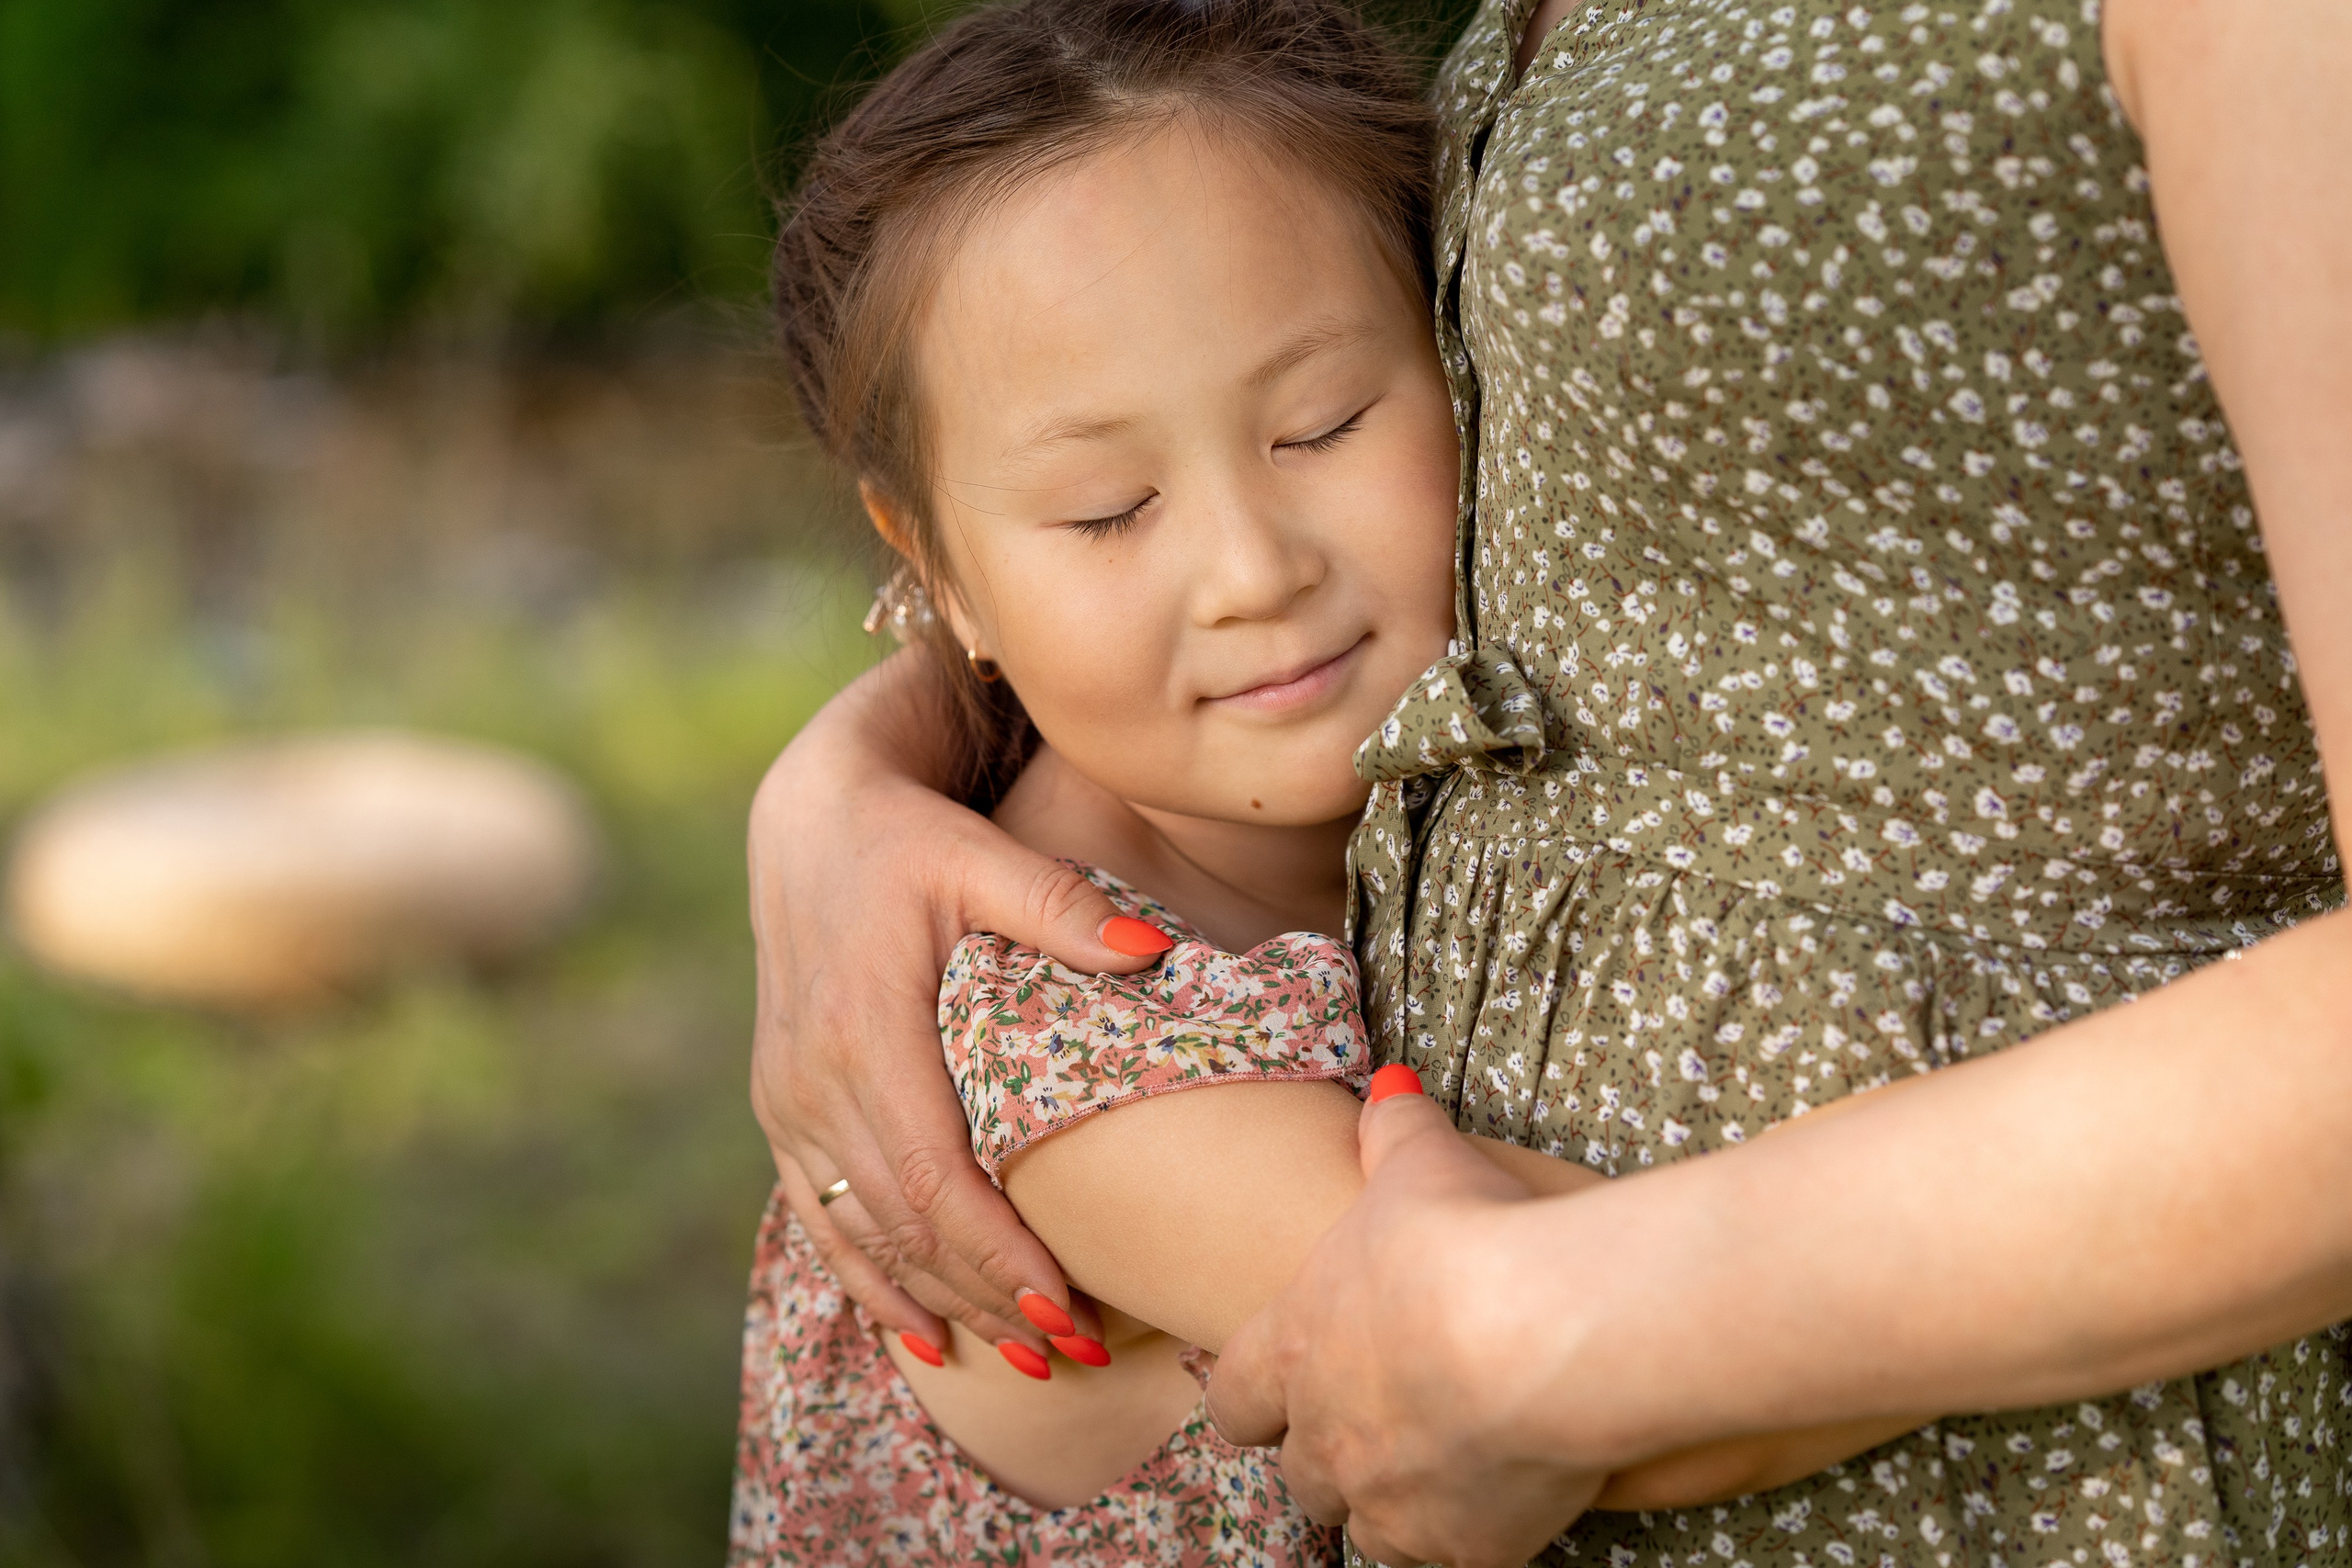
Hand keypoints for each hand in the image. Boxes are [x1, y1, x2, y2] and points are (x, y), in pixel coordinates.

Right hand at [748, 653, 1154, 1351]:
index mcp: (862, 1030)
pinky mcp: (781, 1110)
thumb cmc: (909, 837)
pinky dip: (872, 1284)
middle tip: (1075, 1356)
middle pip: (902, 1225)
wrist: (808, 821)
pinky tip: (926, 1337)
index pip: (930, 1173)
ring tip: (1028, 1363)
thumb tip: (1155, 952)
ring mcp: (786, 1103)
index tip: (1064, 1307)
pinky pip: (824, 1219)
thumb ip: (1060, 908)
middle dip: (987, 1300)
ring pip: (863, 1236)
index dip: (994, 1252)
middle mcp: (810, 1081)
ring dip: (941, 1306)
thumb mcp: (982, 857)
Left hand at [1207, 1083, 1603, 1567]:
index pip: (1233, 1398)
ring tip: (1442, 1465)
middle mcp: (1325, 1436)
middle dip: (1332, 1453)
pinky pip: (1443, 1560)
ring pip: (1362, 1529)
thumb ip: (1395, 1133)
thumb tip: (1388, 1092)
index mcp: (1292, 1347)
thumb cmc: (1463, 1238)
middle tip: (1385, 1420)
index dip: (1255, 1396)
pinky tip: (1501, 1500)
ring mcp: (1388, 1501)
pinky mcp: (1458, 1549)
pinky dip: (1464, 1535)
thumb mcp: (1421, 1163)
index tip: (1281, 1387)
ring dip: (1391, 1502)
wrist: (1542, 1332)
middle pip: (1300, 1474)